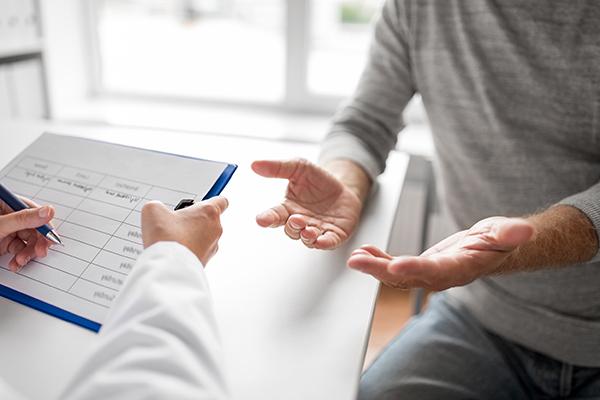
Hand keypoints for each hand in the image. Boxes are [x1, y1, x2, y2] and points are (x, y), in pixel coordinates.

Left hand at [0, 199, 54, 271]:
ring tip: (21, 261)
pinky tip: (15, 264)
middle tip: (40, 252)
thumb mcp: (0, 225)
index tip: (51, 238)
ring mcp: (7, 230)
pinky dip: (19, 259)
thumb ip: (23, 219)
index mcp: (8, 204)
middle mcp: (10, 216)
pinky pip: (18, 250)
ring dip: (27, 254)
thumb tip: (49, 211)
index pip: (34, 211)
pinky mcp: (4, 243)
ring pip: (27, 241)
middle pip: (33, 228)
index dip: (44, 225)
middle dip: (35, 244)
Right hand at [141, 196, 227, 265]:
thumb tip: (156, 210)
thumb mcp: (153, 211)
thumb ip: (157, 205)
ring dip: (190, 236)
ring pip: (203, 237)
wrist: (169, 268)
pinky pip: (197, 251)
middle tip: (176, 221)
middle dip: (193, 220)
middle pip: (208, 220)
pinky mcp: (204, 261)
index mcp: (209, 212)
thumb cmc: (169, 239)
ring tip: (171, 238)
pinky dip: (187, 250)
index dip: (210, 199)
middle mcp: (215, 230)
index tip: (202, 202)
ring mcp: (211, 247)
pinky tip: (172, 251)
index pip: (221, 201)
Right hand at [252, 159, 363, 248]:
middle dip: (292, 226)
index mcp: (288, 208)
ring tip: (307, 230)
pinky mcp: (333, 235)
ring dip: (306, 236)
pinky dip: (324, 243)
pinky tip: (321, 241)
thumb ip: (277, 167)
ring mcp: (316, 230)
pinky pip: (327, 242)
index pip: (274, 215)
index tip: (261, 220)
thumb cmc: (317, 180)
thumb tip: (254, 164)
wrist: (343, 187)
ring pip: (307, 239)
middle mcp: (300, 222)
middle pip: (291, 229)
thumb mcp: (298, 167)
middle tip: (295, 219)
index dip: (267, 218)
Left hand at [347, 216, 534, 289]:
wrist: (495, 248)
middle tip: (358, 262)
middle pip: (408, 277)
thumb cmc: (500, 239)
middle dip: (381, 271)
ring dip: (374, 267)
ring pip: (398, 275)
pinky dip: (379, 259)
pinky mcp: (422, 266)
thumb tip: (523, 231)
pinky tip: (364, 251)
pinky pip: (396, 265)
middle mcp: (442, 276)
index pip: (435, 271)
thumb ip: (509, 233)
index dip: (415, 269)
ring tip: (354, 258)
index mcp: (461, 268)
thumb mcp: (505, 233)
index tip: (394, 265)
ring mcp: (430, 273)